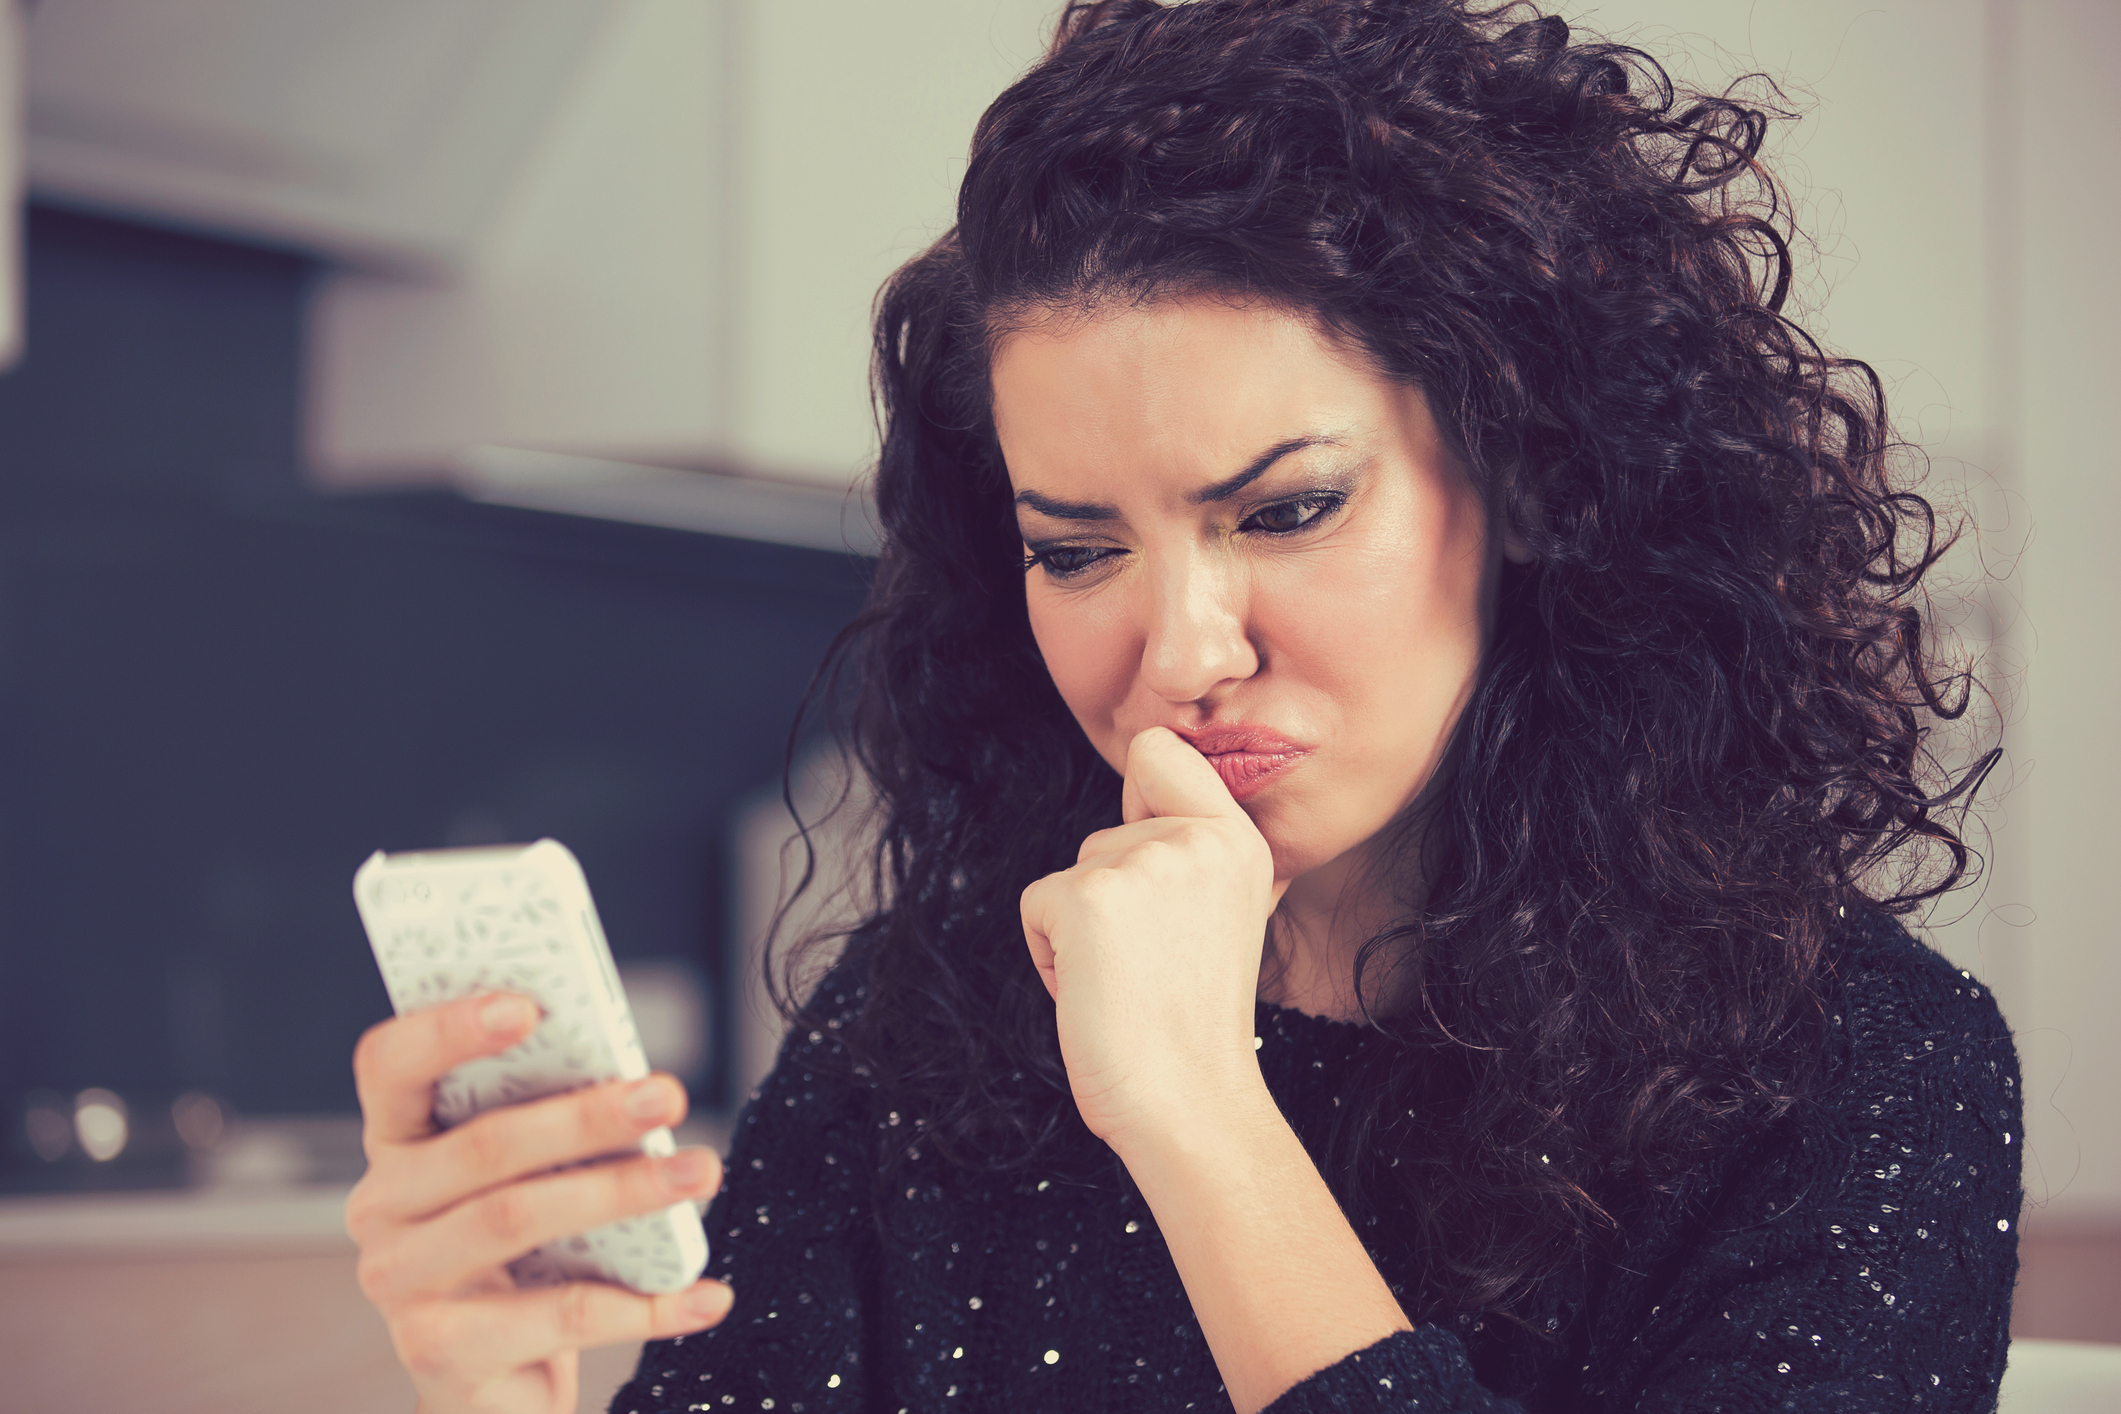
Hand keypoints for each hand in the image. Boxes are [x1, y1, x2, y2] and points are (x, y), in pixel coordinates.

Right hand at [345, 993, 733, 1413]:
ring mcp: (400, 1284)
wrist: (495, 1391)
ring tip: (702, 1171)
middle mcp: (380, 1208)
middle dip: (585, 1114)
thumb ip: (551, 1123)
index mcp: (398, 1142)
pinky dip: (645, 1306)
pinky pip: (557, 1316)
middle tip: (667, 1093)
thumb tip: (636, 1077)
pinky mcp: (439, 1352)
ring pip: (515, 1218)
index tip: (531, 1006)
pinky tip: (707, 1295)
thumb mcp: (530, 1180)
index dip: (449, 1028)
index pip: (391, 1065)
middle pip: (482, 1146)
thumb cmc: (525, 1258)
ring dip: (621, 1192)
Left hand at [1020, 726, 1285, 1152]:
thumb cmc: (1195, 1021)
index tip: (1150, 865)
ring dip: (1080, 929)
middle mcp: (1195, 840)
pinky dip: (1048, 952)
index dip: (1137, 798)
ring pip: (1072, 871)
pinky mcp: (1085, 898)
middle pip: (1104, 832)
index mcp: (1239, 840)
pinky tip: (1094, 992)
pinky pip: (1036, 906)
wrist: (1188, 1101)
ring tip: (1128, 982)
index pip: (1159, 751)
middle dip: (1109, 896)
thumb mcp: (1231, 915)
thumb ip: (1199, 854)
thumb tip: (1153, 794)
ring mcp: (1141, 863)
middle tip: (1152, 964)